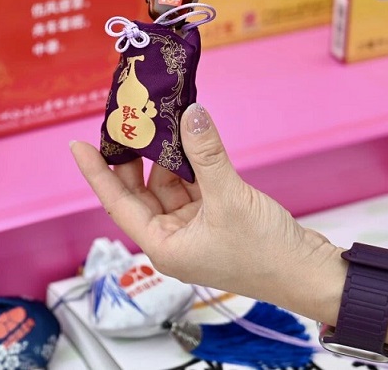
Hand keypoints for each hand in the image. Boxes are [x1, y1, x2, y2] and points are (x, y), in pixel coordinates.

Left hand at [70, 103, 338, 309]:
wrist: (309, 273)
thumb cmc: (267, 254)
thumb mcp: (230, 198)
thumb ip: (206, 154)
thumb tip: (190, 114)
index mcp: (162, 245)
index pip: (117, 202)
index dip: (97, 172)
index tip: (78, 145)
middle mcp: (172, 238)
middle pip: (139, 191)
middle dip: (132, 158)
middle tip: (126, 124)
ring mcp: (193, 228)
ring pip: (167, 184)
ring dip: (165, 156)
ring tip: (158, 120)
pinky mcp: (214, 218)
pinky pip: (191, 184)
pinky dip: (190, 162)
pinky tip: (188, 137)